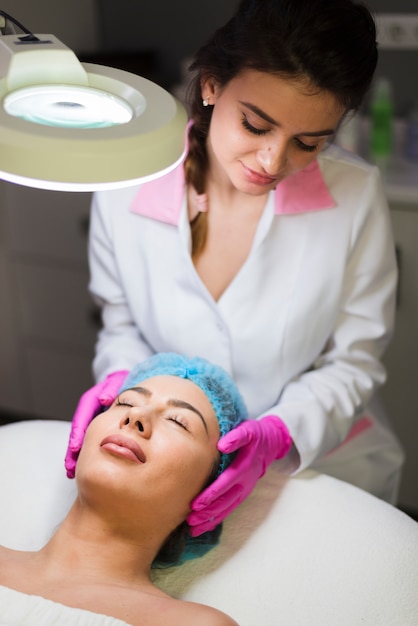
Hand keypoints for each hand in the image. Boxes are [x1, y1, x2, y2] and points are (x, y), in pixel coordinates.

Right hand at [64, 370, 128, 477]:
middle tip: (70, 468)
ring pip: (80, 440)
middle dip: (72, 452)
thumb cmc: (117, 382)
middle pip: (77, 434)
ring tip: (71, 472)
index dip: (77, 434)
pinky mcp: (95, 428)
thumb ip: (109, 390)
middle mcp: (86, 413)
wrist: (120, 381)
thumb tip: (104, 399)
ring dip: (75, 456)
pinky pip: (88, 442)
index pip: (81, 419)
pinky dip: (85, 454)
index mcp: (89, 402)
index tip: (75, 448)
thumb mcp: (113, 383)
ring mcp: (89, 421)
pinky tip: (81, 469)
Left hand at [187, 415, 291, 535]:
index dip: (211, 494)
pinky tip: (204, 527)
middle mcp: (245, 482)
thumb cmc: (254, 435)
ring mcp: (244, 490)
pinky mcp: (242, 494)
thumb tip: (222, 445)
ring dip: (211, 519)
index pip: (225, 483)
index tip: (196, 504)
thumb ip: (236, 437)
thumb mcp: (247, 430)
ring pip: (227, 508)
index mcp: (244, 467)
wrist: (270, 443)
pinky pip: (230, 509)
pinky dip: (217, 519)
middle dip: (208, 512)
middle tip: (190, 521)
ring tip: (194, 529)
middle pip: (225, 501)